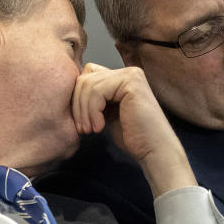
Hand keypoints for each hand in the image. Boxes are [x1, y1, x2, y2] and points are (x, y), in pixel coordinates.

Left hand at [72, 63, 195, 196]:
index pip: (86, 76)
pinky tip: (100, 127)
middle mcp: (128, 72)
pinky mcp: (131, 82)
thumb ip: (94, 99)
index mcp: (122, 78)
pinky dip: (92, 111)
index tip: (82, 124)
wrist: (153, 150)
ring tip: (91, 130)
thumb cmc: (132, 137)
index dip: (78, 99)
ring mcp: (131, 75)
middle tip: (83, 129)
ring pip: (88, 84)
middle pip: (85, 78)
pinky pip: (97, 91)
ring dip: (83, 111)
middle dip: (77, 106)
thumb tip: (70, 89)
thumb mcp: (106, 113)